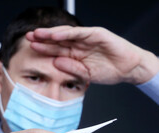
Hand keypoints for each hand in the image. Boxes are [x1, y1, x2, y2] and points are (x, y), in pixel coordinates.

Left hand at [27, 26, 158, 84]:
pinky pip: (80, 32)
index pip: (57, 50)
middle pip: (58, 40)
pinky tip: (55, 34)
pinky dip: (67, 33)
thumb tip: (56, 62)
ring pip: (66, 34)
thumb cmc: (111, 71)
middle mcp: (80, 44)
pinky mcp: (97, 34)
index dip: (44, 49)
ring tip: (38, 34)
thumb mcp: (86, 74)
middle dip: (43, 39)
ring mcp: (88, 38)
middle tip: (28, 37)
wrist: (130, 68)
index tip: (29, 49)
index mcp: (77, 54)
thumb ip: (71, 68)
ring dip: (51, 34)